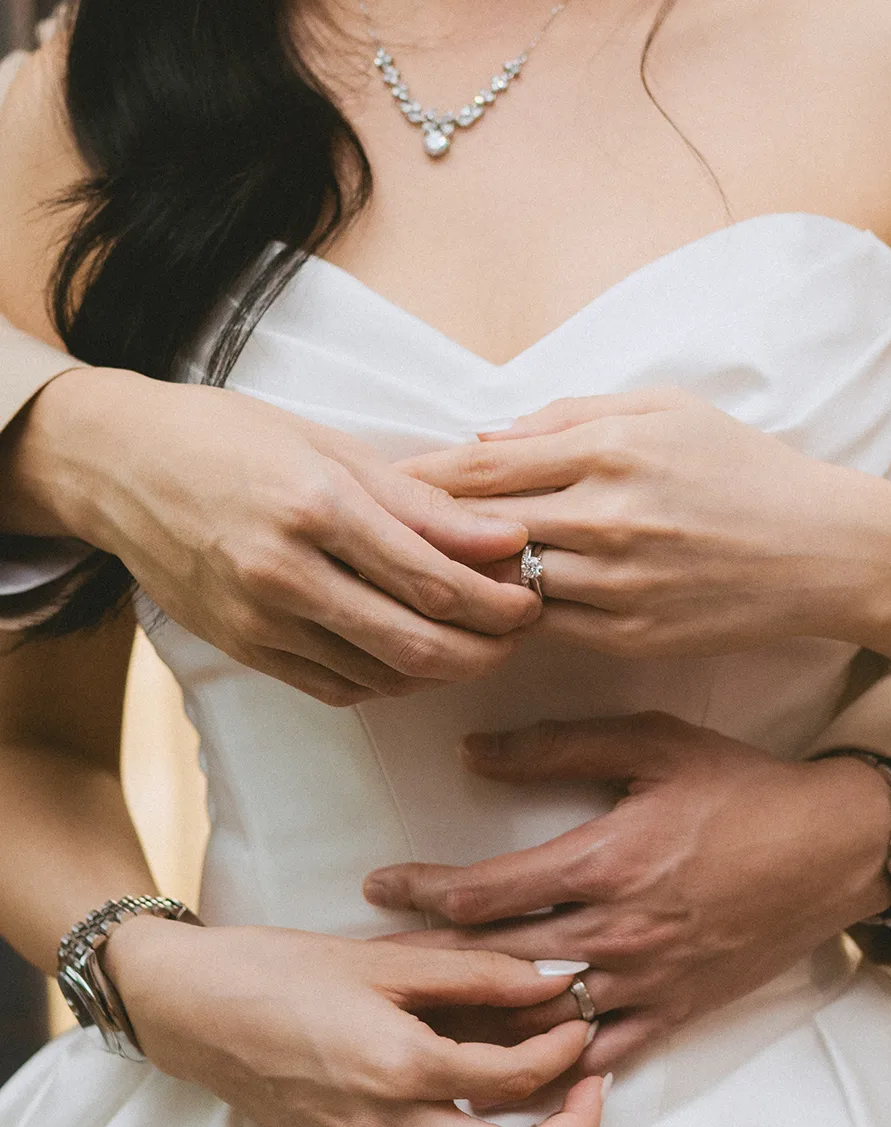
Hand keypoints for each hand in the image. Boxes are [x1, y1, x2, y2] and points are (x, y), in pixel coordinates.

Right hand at [4, 369, 538, 704]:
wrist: (120, 467)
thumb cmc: (229, 439)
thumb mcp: (330, 446)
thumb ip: (421, 502)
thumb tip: (505, 537)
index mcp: (315, 506)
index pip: (433, 578)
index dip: (498, 599)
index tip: (535, 593)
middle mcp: (285, 573)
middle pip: (417, 643)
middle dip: (487, 647)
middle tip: (521, 632)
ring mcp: (259, 621)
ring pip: (382, 676)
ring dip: (445, 669)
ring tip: (479, 641)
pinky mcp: (243, 650)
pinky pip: (337, 687)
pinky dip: (390, 681)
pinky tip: (416, 657)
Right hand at [102, 919, 604, 1126]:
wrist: (198, 1011)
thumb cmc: (284, 972)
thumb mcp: (385, 959)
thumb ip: (478, 971)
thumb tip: (554, 976)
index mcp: (401, 1067)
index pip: (517, 1079)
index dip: (565, 1050)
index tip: (579, 1021)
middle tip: (590, 1085)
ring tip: (551, 1117)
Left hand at [364, 713, 890, 1074]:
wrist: (835, 849)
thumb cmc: (743, 789)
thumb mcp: (652, 743)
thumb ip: (556, 747)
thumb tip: (471, 752)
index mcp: (603, 861)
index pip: (485, 888)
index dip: (421, 889)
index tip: (378, 886)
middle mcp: (616, 930)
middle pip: (495, 960)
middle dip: (426, 961)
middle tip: (372, 964)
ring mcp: (646, 979)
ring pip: (539, 1018)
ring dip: (473, 1024)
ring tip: (415, 1025)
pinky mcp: (676, 1010)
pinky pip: (603, 1054)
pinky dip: (551, 1070)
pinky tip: (508, 1080)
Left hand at [400, 387, 890, 659]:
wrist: (820, 550)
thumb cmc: (740, 468)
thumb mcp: (664, 410)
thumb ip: (568, 417)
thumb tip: (484, 437)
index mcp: (608, 449)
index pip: (480, 466)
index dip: (419, 476)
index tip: (376, 480)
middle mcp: (604, 517)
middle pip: (477, 530)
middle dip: (419, 532)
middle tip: (370, 533)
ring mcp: (615, 584)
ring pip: (503, 586)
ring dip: (456, 584)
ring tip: (409, 578)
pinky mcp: (626, 635)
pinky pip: (543, 628)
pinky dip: (506, 619)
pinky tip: (478, 612)